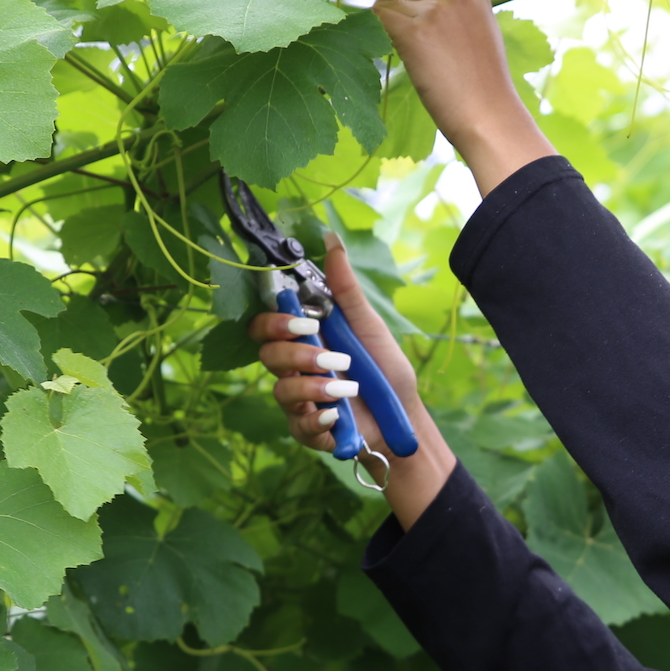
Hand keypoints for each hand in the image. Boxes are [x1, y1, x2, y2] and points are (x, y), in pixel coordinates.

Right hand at [248, 235, 457, 528]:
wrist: (402, 418)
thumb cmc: (384, 370)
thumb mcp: (367, 326)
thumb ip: (344, 288)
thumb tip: (331, 240)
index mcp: (305, 339)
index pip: (266, 325)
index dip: (273, 321)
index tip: (302, 321)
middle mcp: (295, 368)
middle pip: (267, 354)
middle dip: (295, 354)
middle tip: (329, 357)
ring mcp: (298, 401)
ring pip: (281, 390)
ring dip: (314, 387)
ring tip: (347, 387)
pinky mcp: (307, 430)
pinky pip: (297, 425)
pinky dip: (317, 419)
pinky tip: (337, 414)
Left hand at [373, 0, 555, 195]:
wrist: (489, 114)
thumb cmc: (484, 86)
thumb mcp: (480, 30)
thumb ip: (455, 8)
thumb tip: (417, 2)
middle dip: (395, 4)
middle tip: (404, 37)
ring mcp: (433, 10)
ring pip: (387, 0)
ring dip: (387, 25)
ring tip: (409, 53)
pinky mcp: (414, 32)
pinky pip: (379, 18)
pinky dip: (378, 34)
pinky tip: (396, 54)